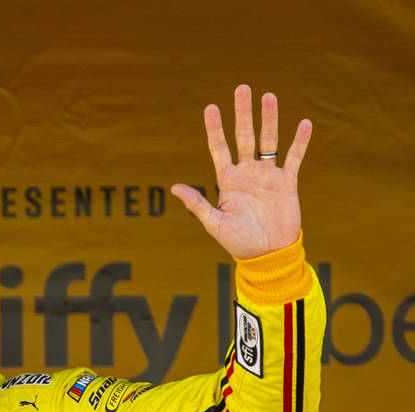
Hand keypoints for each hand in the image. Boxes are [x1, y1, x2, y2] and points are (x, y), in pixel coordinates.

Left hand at [170, 84, 311, 258]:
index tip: (210, 107)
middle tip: (242, 88)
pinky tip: (304, 123)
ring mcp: (267, 176)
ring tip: (269, 96)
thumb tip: (174, 187)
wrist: (267, 255)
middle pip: (244, 136)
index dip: (215, 129)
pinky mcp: (287, 183)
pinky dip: (299, 142)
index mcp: (228, 181)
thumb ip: (197, 204)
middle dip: (243, 113)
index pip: (219, 148)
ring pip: (268, 141)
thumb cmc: (238, 243)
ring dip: (269, 119)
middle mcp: (247, 173)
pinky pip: (294, 157)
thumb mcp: (214, 224)